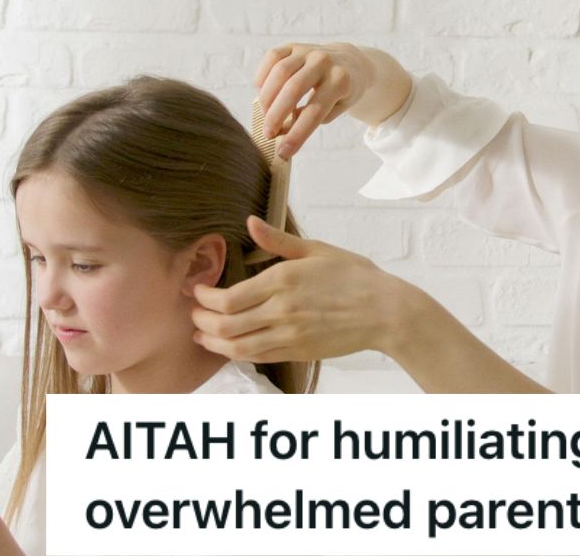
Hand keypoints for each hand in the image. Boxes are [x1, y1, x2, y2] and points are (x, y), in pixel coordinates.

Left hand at [192, 215, 417, 361]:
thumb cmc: (355, 276)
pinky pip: (258, 357)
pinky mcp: (297, 351)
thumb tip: (249, 222)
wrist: (385, 312)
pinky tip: (228, 346)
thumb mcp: (317, 250)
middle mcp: (281, 311)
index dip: (203, 297)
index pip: (226, 298)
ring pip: (237, 346)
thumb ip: (278, 241)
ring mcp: (289, 335)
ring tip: (202, 333)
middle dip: (201, 320)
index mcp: (282, 280)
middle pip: (225, 324)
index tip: (197, 290)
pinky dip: (236, 353)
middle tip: (193, 313)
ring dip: (213, 341)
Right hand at [254, 42, 374, 157]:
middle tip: (268, 134)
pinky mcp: (294, 46)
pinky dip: (263, 75)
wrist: (350, 62)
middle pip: (293, 89)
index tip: (283, 152)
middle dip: (276, 115)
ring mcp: (308, 51)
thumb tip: (282, 131)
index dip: (297, 134)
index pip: (315, 112)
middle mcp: (324, 62)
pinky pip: (272, 57)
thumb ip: (313, 119)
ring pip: (280, 72)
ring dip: (266, 97)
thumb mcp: (336, 108)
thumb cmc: (342, 92)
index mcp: (340, 81)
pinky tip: (260, 91)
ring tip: (264, 114)